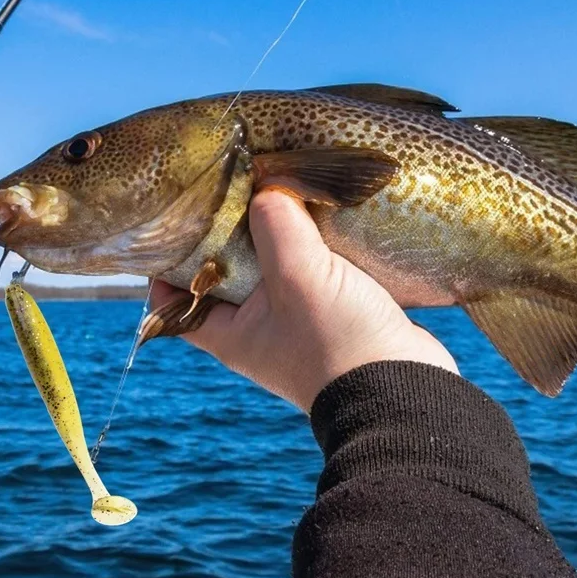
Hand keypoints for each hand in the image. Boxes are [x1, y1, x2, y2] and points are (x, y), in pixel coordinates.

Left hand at [152, 190, 458, 412]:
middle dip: (228, 230)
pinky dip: (309, 240)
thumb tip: (266, 188)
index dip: (168, 263)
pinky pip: (309, 267)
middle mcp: (256, 327)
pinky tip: (316, 208)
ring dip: (274, 230)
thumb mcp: (298, 277)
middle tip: (231, 187)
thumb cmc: (340, 344)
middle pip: (225, 270)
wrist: (408, 391)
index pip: (175, 299)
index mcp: (230, 332)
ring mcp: (294, 319)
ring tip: (272, 185)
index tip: (173, 221)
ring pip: (271, 263)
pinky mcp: (329, 309)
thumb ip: (276, 227)